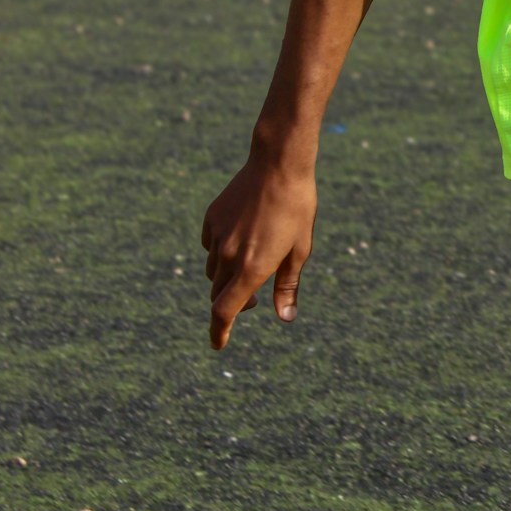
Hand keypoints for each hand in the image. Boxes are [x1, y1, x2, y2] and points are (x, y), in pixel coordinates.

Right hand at [200, 149, 316, 352]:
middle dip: (231, 305)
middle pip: (218, 294)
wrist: (278, 165)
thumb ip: (287, 286)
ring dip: (226, 279)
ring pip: (213, 271)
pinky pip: (210, 246)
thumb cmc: (296, 209)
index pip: (225, 311)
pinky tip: (241, 240)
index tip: (218, 344)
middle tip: (252, 302)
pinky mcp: (212, 219)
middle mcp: (229, 255)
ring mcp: (218, 236)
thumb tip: (285, 317)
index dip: (219, 331)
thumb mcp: (300, 251)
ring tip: (250, 267)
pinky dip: (221, 252)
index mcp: (252, 268)